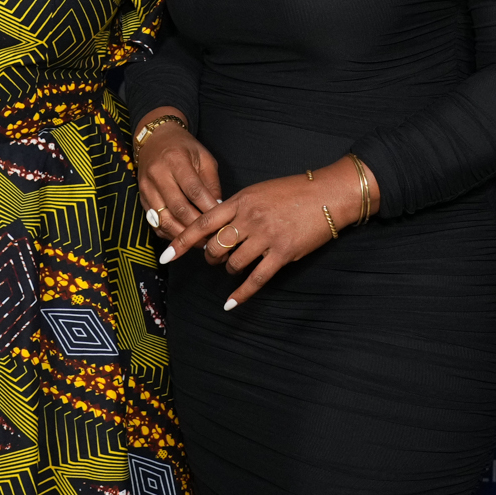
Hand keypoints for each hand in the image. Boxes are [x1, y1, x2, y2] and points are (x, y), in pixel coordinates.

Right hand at [135, 110, 221, 241]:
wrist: (155, 139)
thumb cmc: (184, 148)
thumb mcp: (203, 157)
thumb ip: (211, 183)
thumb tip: (219, 209)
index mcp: (175, 160)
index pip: (193, 190)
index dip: (207, 208)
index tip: (221, 221)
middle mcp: (158, 175)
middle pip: (178, 208)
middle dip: (197, 227)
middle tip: (212, 237)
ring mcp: (146, 188)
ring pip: (164, 220)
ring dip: (183, 235)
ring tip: (199, 242)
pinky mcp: (141, 199)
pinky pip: (155, 223)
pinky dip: (169, 234)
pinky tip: (183, 237)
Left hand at [166, 157, 368, 308]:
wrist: (328, 194)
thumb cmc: (294, 191)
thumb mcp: (259, 191)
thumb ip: (238, 207)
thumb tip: (217, 225)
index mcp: (241, 201)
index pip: (203, 223)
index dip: (181, 241)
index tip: (166, 256)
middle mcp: (250, 219)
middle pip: (215, 246)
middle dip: (211, 257)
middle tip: (215, 258)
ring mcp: (266, 237)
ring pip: (233, 263)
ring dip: (229, 269)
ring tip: (234, 266)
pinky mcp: (283, 253)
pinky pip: (256, 279)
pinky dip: (241, 293)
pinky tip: (230, 303)